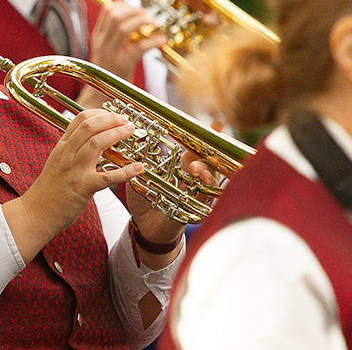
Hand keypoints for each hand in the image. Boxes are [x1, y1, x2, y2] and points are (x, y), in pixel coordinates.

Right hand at [1, 109, 145, 262]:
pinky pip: (107, 177)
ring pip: (97, 143)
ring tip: (130, 131)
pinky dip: (125, 171)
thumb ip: (72, 150)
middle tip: (125, 120)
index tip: (113, 115)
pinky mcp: (82, 188)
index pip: (80, 119)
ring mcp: (74, 170)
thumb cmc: (48, 191)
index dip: (100, 113)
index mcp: (61, 147)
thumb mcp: (56, 163)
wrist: (35, 213)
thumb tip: (92, 140)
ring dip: (117, 134)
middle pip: (89, 126)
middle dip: (111, 119)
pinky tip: (137, 168)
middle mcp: (66, 154)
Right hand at [77, 0, 166, 107]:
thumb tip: (138, 21)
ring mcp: (111, 54)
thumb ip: (118, 36)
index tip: (138, 6)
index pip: (108, 10)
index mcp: (98, 37)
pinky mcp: (122, 66)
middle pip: (115, 15)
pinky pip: (138, 48)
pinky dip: (153, 41)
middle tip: (148, 16)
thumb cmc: (110, 75)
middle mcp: (102, 43)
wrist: (100, 99)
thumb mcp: (108, 52)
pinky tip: (162, 40)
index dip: (125, 3)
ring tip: (154, 23)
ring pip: (123, 27)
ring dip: (142, 21)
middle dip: (135, 10)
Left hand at [126, 149, 217, 265]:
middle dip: (210, 154)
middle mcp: (193, 179)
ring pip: (211, 180)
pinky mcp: (195, 210)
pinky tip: (202, 184)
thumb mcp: (140, 176)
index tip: (216, 125)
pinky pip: (205, 200)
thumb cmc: (145, 199)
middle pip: (211, 162)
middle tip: (198, 149)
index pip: (198, 150)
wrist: (145, 226)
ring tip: (197, 169)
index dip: (207, 138)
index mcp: (182, 168)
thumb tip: (135, 141)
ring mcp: (196, 194)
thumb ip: (140, 161)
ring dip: (207, 173)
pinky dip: (205, 191)